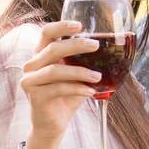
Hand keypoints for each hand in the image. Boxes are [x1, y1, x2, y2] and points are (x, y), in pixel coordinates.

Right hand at [20, 21, 100, 146]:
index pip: (46, 33)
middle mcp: (32, 65)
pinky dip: (77, 89)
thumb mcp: (79, 75)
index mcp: (42, 55)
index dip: (61, 27)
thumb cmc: (69, 94)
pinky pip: (58, 88)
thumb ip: (89, 61)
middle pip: (52, 49)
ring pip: (55, 70)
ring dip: (80, 72)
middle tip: (96, 46)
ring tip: (98, 77)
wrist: (55, 122)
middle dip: (76, 45)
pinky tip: (91, 92)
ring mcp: (30, 81)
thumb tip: (118, 48)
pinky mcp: (35, 96)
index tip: (80, 25)